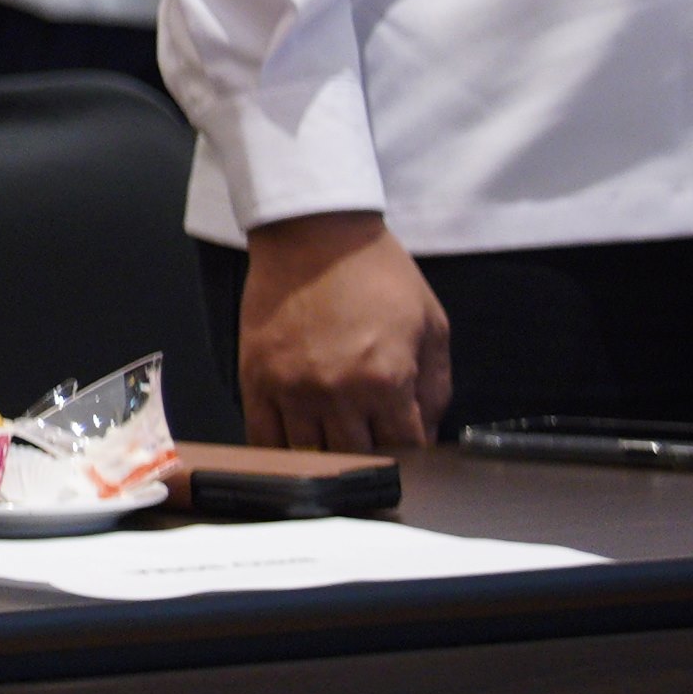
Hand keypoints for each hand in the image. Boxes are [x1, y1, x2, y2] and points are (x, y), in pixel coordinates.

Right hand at [237, 210, 448, 452]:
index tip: (409, 449)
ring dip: (327, 457)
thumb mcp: (431, 324)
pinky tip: (295, 448)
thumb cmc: (377, 273)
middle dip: (372, 458)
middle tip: (374, 445)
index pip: (406, 450)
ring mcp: (291, 388)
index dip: (414, 455)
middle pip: (358, 459)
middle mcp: (337, 392)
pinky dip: (280, 454)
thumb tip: (427, 433)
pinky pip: (263, 438)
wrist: (314, 233)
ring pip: (310, 456)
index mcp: (387, 380)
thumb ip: (437, 387)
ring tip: (336, 442)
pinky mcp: (255, 379)